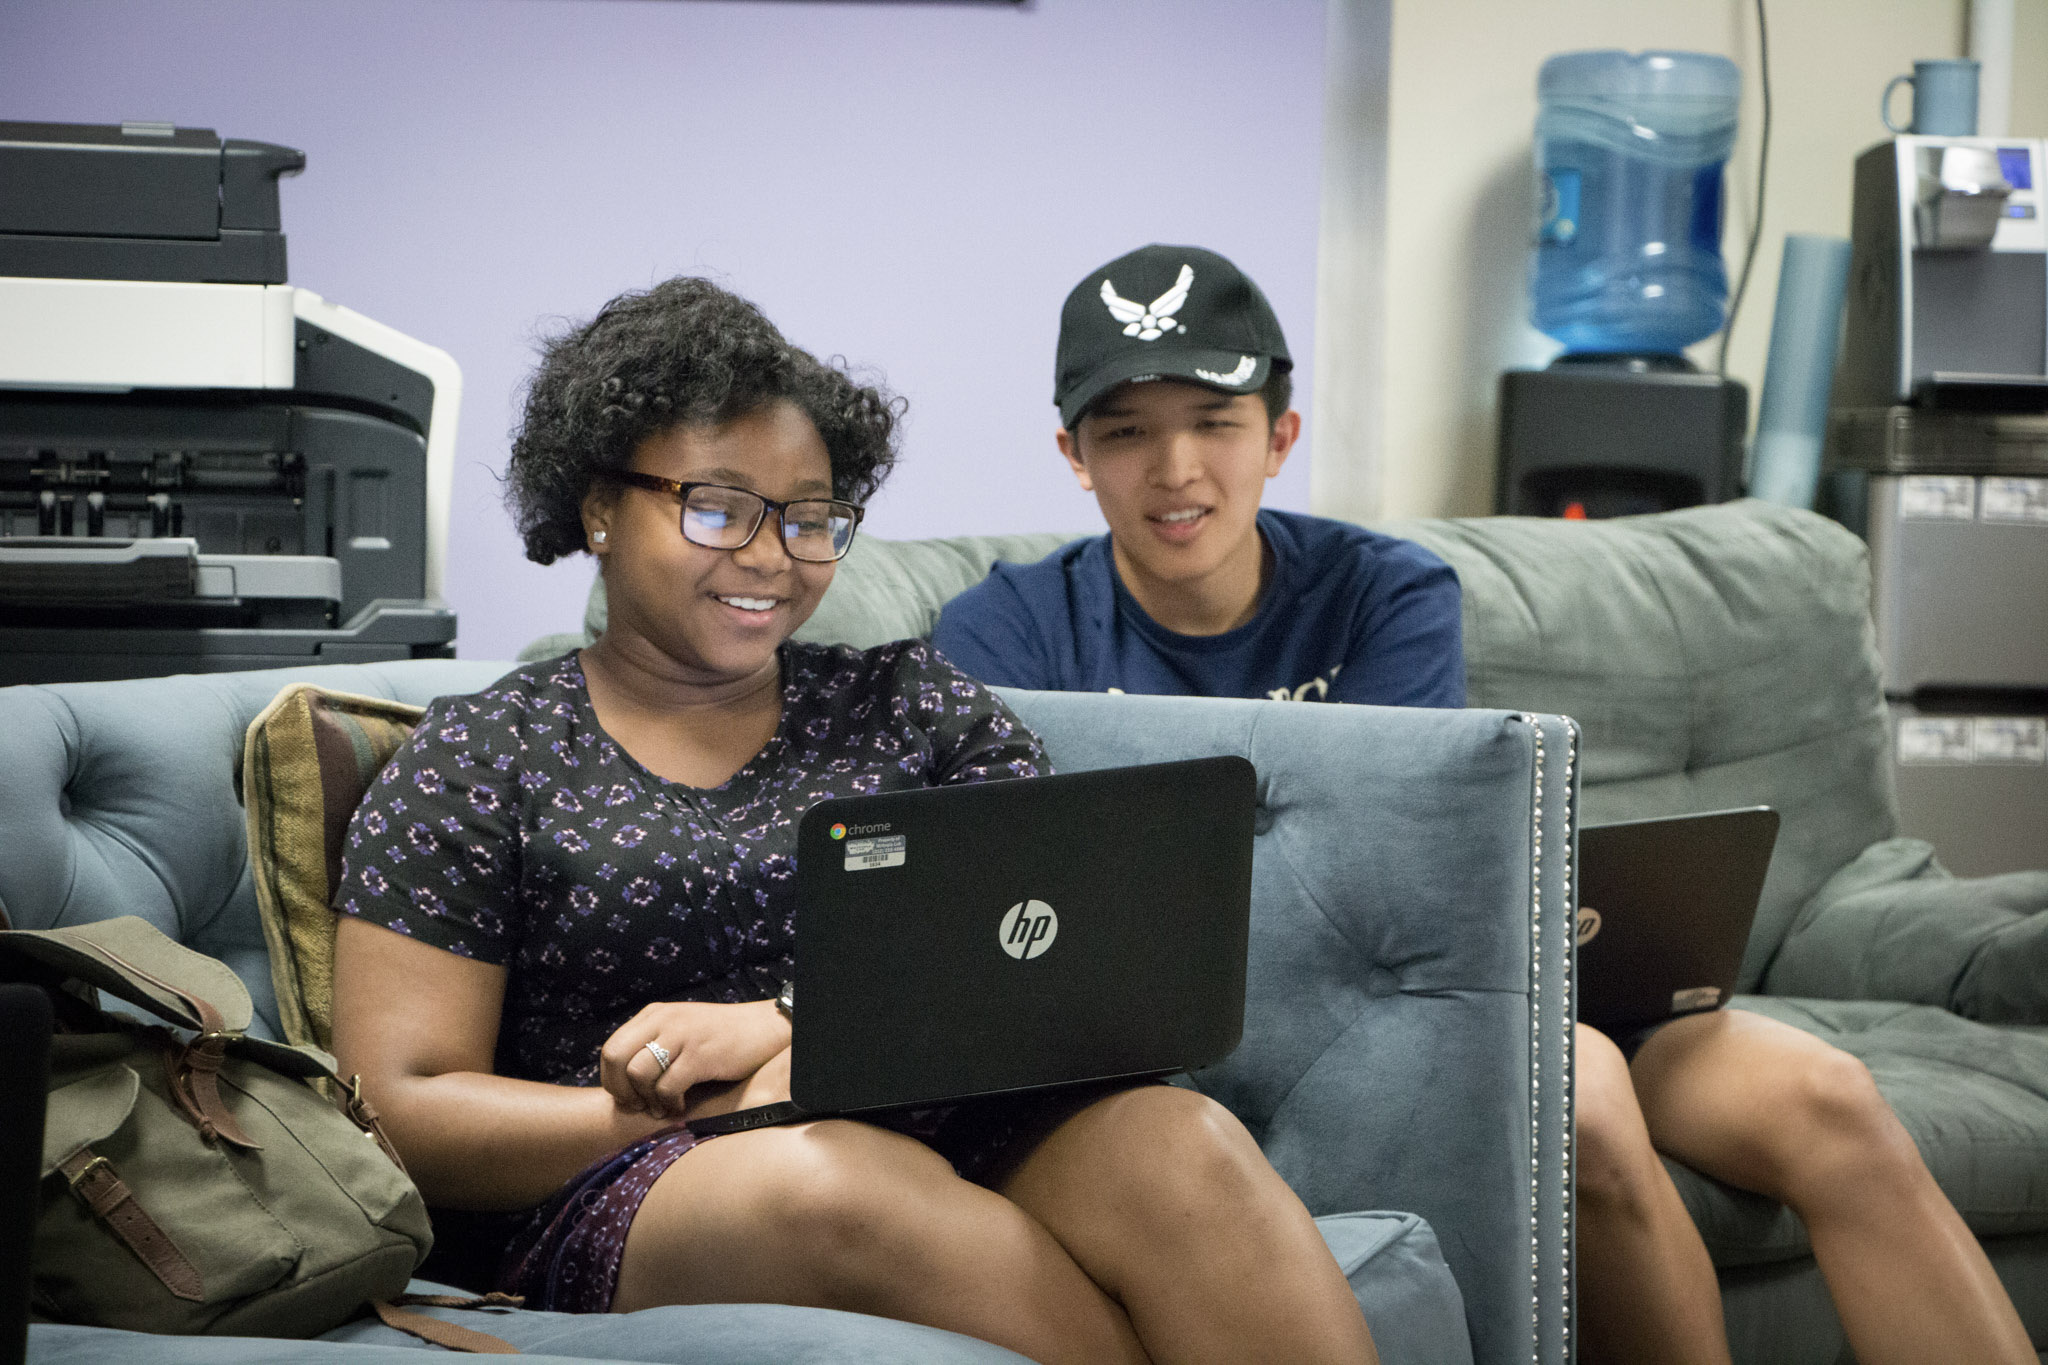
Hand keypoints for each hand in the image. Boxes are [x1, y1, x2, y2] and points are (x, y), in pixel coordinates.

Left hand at [598, 999, 788, 1119]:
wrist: (765, 1028)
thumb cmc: (722, 1036)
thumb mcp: (681, 1030)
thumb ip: (654, 1044)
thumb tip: (624, 1081)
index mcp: (654, 1014)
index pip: (611, 1048)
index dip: (612, 1079)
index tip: (628, 1097)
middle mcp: (663, 1020)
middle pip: (615, 1057)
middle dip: (622, 1090)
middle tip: (640, 1106)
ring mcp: (681, 1035)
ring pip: (639, 1073)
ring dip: (648, 1099)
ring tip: (664, 1108)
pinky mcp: (700, 1054)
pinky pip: (668, 1086)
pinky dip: (671, 1104)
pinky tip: (682, 1106)